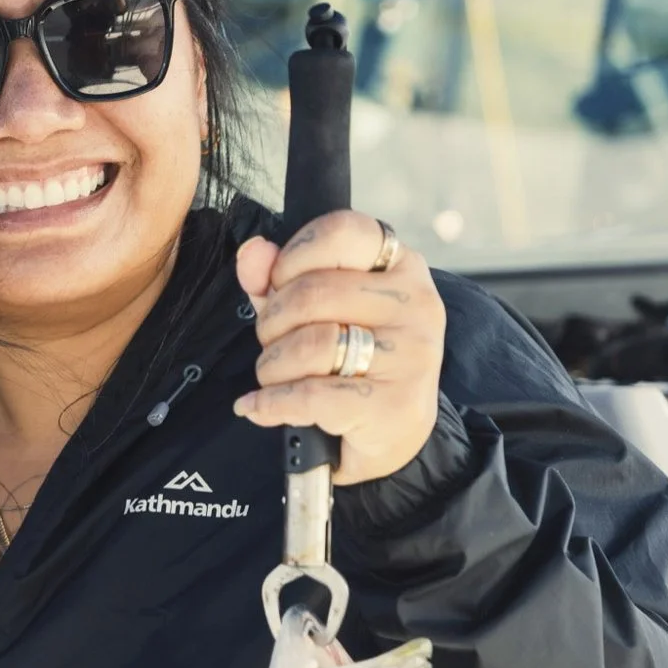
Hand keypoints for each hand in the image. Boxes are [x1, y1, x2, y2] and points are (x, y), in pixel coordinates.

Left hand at [233, 210, 445, 484]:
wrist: (391, 436)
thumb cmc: (349, 362)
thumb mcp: (312, 312)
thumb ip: (276, 278)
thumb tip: (252, 252)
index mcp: (400, 265)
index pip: (340, 231)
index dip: (292, 258)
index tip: (278, 286)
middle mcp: (415, 302)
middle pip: (313, 292)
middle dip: (271, 323)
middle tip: (270, 343)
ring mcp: (412, 353)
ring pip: (311, 344)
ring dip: (271, 366)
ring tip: (273, 377)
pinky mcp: (397, 403)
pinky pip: (312, 395)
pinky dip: (271, 404)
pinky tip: (257, 407)